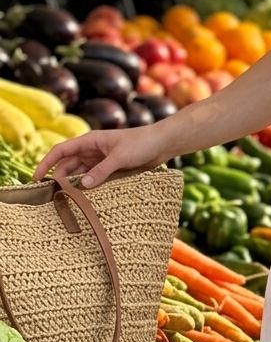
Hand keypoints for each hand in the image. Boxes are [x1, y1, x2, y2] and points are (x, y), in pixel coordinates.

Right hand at [34, 123, 163, 188]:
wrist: (162, 144)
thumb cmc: (141, 143)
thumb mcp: (120, 157)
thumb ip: (101, 171)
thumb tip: (82, 186)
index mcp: (89, 141)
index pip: (61, 151)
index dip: (46, 163)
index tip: (37, 178)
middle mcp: (92, 150)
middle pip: (68, 165)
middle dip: (59, 179)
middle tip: (53, 197)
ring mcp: (101, 161)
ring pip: (80, 174)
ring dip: (74, 185)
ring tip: (66, 201)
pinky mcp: (111, 170)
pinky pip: (94, 179)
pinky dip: (88, 188)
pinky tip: (85, 199)